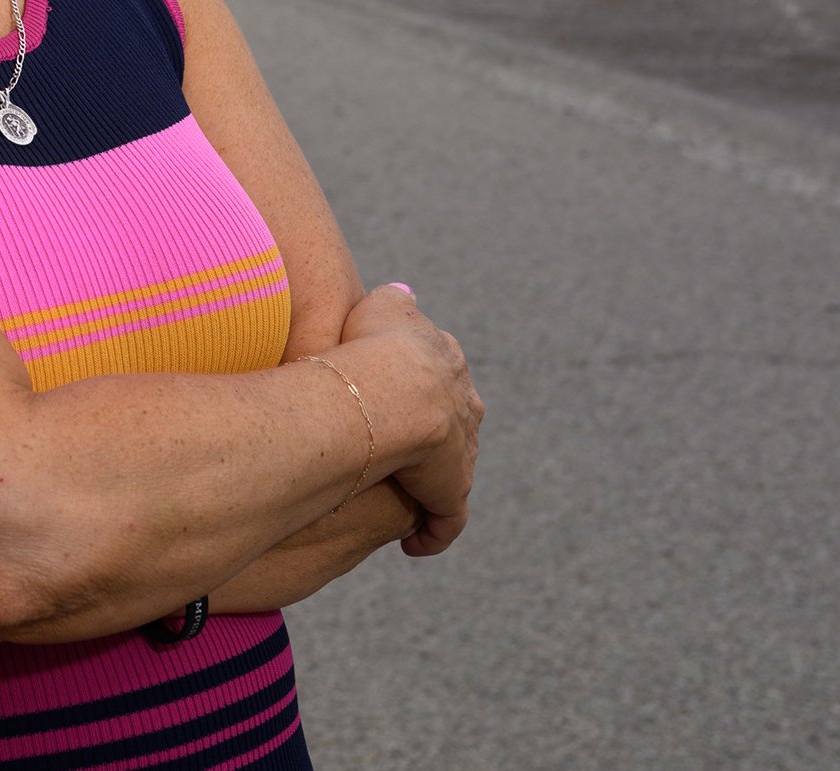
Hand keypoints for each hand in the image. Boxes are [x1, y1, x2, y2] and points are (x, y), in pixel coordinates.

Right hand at [338, 281, 481, 556]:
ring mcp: (461, 453)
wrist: (398, 391)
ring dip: (432, 487)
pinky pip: (445, 522)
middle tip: (404, 455)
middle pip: (456, 427)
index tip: (398, 404)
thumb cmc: (375, 345)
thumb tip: (405, 291)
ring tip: (402, 501)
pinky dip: (432, 535)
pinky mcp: (451, 493)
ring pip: (452, 474)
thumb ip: (395, 299)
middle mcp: (464, 409)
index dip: (421, 392)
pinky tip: (413, 547)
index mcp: (446, 365)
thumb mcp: (381, 305)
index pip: (442, 381)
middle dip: (438, 441)